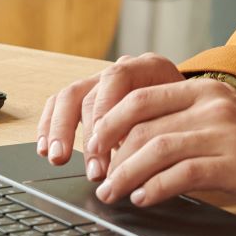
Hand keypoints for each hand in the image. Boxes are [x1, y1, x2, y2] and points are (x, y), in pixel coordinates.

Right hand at [37, 52, 182, 174]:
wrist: (190, 109)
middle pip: (92, 92)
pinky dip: (50, 126)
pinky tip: (45, 149)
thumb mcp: (183, 119)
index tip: (104, 147)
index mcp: (150, 67)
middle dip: (88, 134)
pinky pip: (59, 104)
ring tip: (58, 158)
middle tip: (93, 169)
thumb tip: (132, 162)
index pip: (118, 79)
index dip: (107, 112)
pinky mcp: (87, 96)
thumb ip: (159, 131)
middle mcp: (122, 70)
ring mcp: (101, 81)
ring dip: (60, 130)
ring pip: (70, 96)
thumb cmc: (188, 118)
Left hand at [90, 78, 235, 225]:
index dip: (108, 123)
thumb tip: (126, 149)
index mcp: (206, 90)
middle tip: (97, 177)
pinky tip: (144, 199)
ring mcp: (227, 133)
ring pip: (156, 148)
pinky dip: (156, 188)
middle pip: (141, 122)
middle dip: (110, 152)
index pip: (140, 96)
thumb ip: (183, 126)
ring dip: (125, 175)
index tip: (93, 149)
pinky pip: (184, 174)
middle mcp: (214, 105)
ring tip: (112, 193)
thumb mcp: (222, 125)